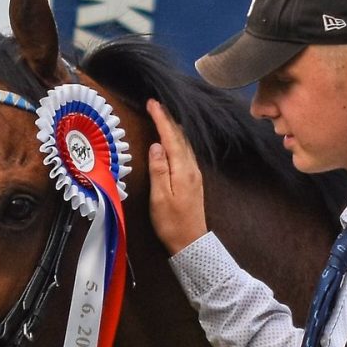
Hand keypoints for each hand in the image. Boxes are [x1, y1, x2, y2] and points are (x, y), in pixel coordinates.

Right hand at [145, 102, 207, 253]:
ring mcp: (194, 173)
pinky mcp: (194, 180)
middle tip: (155, 104)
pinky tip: (173, 140)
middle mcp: (191, 168)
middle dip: (167, 119)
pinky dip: (177, 140)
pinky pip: (186, 152)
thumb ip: (158, 170)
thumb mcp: (160, 197)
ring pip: (184, 143)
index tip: (152, 103)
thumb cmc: (172, 222)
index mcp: (182, 169)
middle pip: (179, 137)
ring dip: (173, 128)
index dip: (161, 119)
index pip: (170, 137)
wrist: (191, 243)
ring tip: (162, 116)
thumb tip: (156, 145)